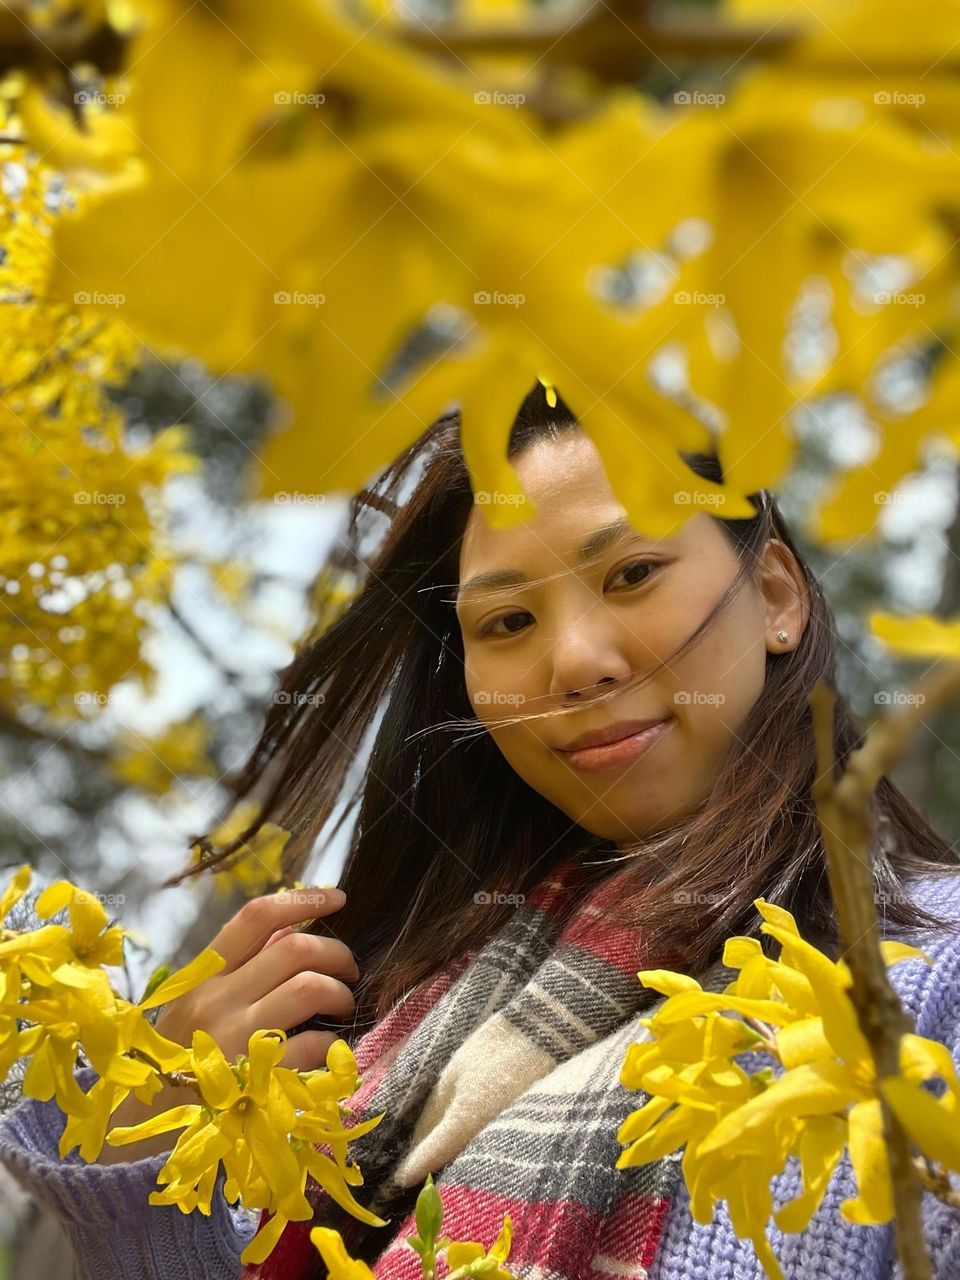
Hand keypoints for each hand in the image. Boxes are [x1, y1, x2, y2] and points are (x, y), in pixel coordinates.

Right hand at [153, 885, 357, 1067]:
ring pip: (309, 988)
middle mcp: (217, 1000)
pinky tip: (328, 1046)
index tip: (339, 898)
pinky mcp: (256, 1080)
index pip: (256, 916)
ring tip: (342, 1005)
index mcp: (203, 975)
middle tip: (348, 970)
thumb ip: (241, 963)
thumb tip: (290, 925)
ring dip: (339, 993)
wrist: (145, 1125)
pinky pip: (313, 1044)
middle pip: (294, 948)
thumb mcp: (195, 1001)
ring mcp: (236, 1039)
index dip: (304, 899)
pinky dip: (332, 1041)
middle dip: (336, 953)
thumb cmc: (178, 1055)